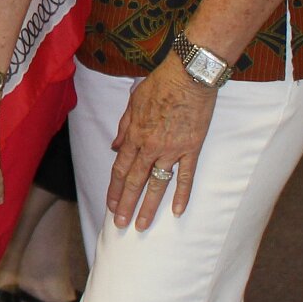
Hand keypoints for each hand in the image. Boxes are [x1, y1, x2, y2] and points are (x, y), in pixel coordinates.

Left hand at [107, 58, 216, 230]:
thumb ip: (123, 127)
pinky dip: (181, 194)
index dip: (114, 188)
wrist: (188, 76)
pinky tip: (176, 211)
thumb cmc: (160, 84)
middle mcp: (150, 146)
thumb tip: (114, 147)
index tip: (110, 205)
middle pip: (134, 181)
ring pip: (157, 184)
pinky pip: (185, 176)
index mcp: (134, 135)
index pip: (120, 168)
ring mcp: (172, 150)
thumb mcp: (133, 102)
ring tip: (141, 225)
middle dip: (125, 204)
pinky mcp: (191, 149)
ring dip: (148, 206)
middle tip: (120, 225)